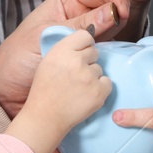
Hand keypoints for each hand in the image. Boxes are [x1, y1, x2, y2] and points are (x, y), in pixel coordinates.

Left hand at [0, 0, 130, 118]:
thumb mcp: (48, 36)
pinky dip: (112, 53)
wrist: (8, 89)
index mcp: (68, 0)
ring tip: (108, 46)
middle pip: (111, 5)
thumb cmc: (18, 57)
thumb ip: (79, 25)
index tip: (121, 13)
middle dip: (119, 15)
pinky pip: (108, 49)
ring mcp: (86, 35)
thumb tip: (112, 12)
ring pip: (113, 27)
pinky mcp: (89, 55)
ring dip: (117, 35)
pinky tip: (108, 59)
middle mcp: (80, 13)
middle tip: (118, 31)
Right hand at [6, 29, 111, 152]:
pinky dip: (100, 88)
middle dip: (87, 60)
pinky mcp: (99, 92)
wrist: (45, 116)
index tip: (79, 53)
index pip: (85, 35)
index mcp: (62, 50)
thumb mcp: (48, 61)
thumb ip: (65, 49)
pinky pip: (107, 82)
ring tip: (78, 87)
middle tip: (75, 74)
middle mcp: (76, 61)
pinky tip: (86, 94)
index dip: (83, 44)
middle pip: (94, 51)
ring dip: (92, 76)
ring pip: (99, 68)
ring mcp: (89, 77)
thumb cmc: (44, 90)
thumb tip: (85, 40)